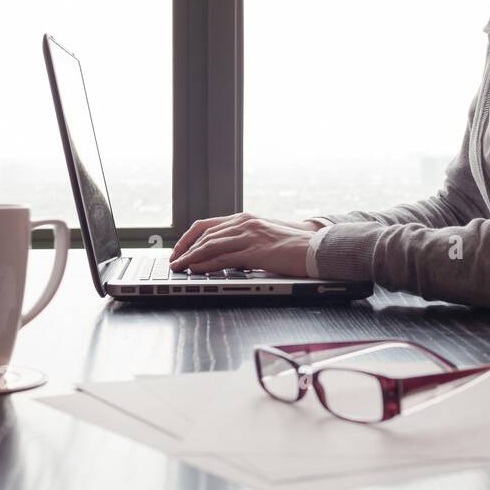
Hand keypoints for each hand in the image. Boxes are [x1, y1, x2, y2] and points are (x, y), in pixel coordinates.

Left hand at [169, 212, 320, 275]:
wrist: (316, 247)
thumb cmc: (293, 247)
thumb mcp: (263, 239)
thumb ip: (244, 244)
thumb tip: (225, 258)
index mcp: (245, 219)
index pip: (207, 225)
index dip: (189, 238)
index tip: (179, 251)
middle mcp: (244, 223)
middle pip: (204, 234)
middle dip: (184, 249)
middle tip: (173, 262)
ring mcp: (249, 235)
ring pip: (210, 245)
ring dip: (190, 257)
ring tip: (178, 268)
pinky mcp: (256, 250)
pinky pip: (223, 257)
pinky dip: (205, 264)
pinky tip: (196, 270)